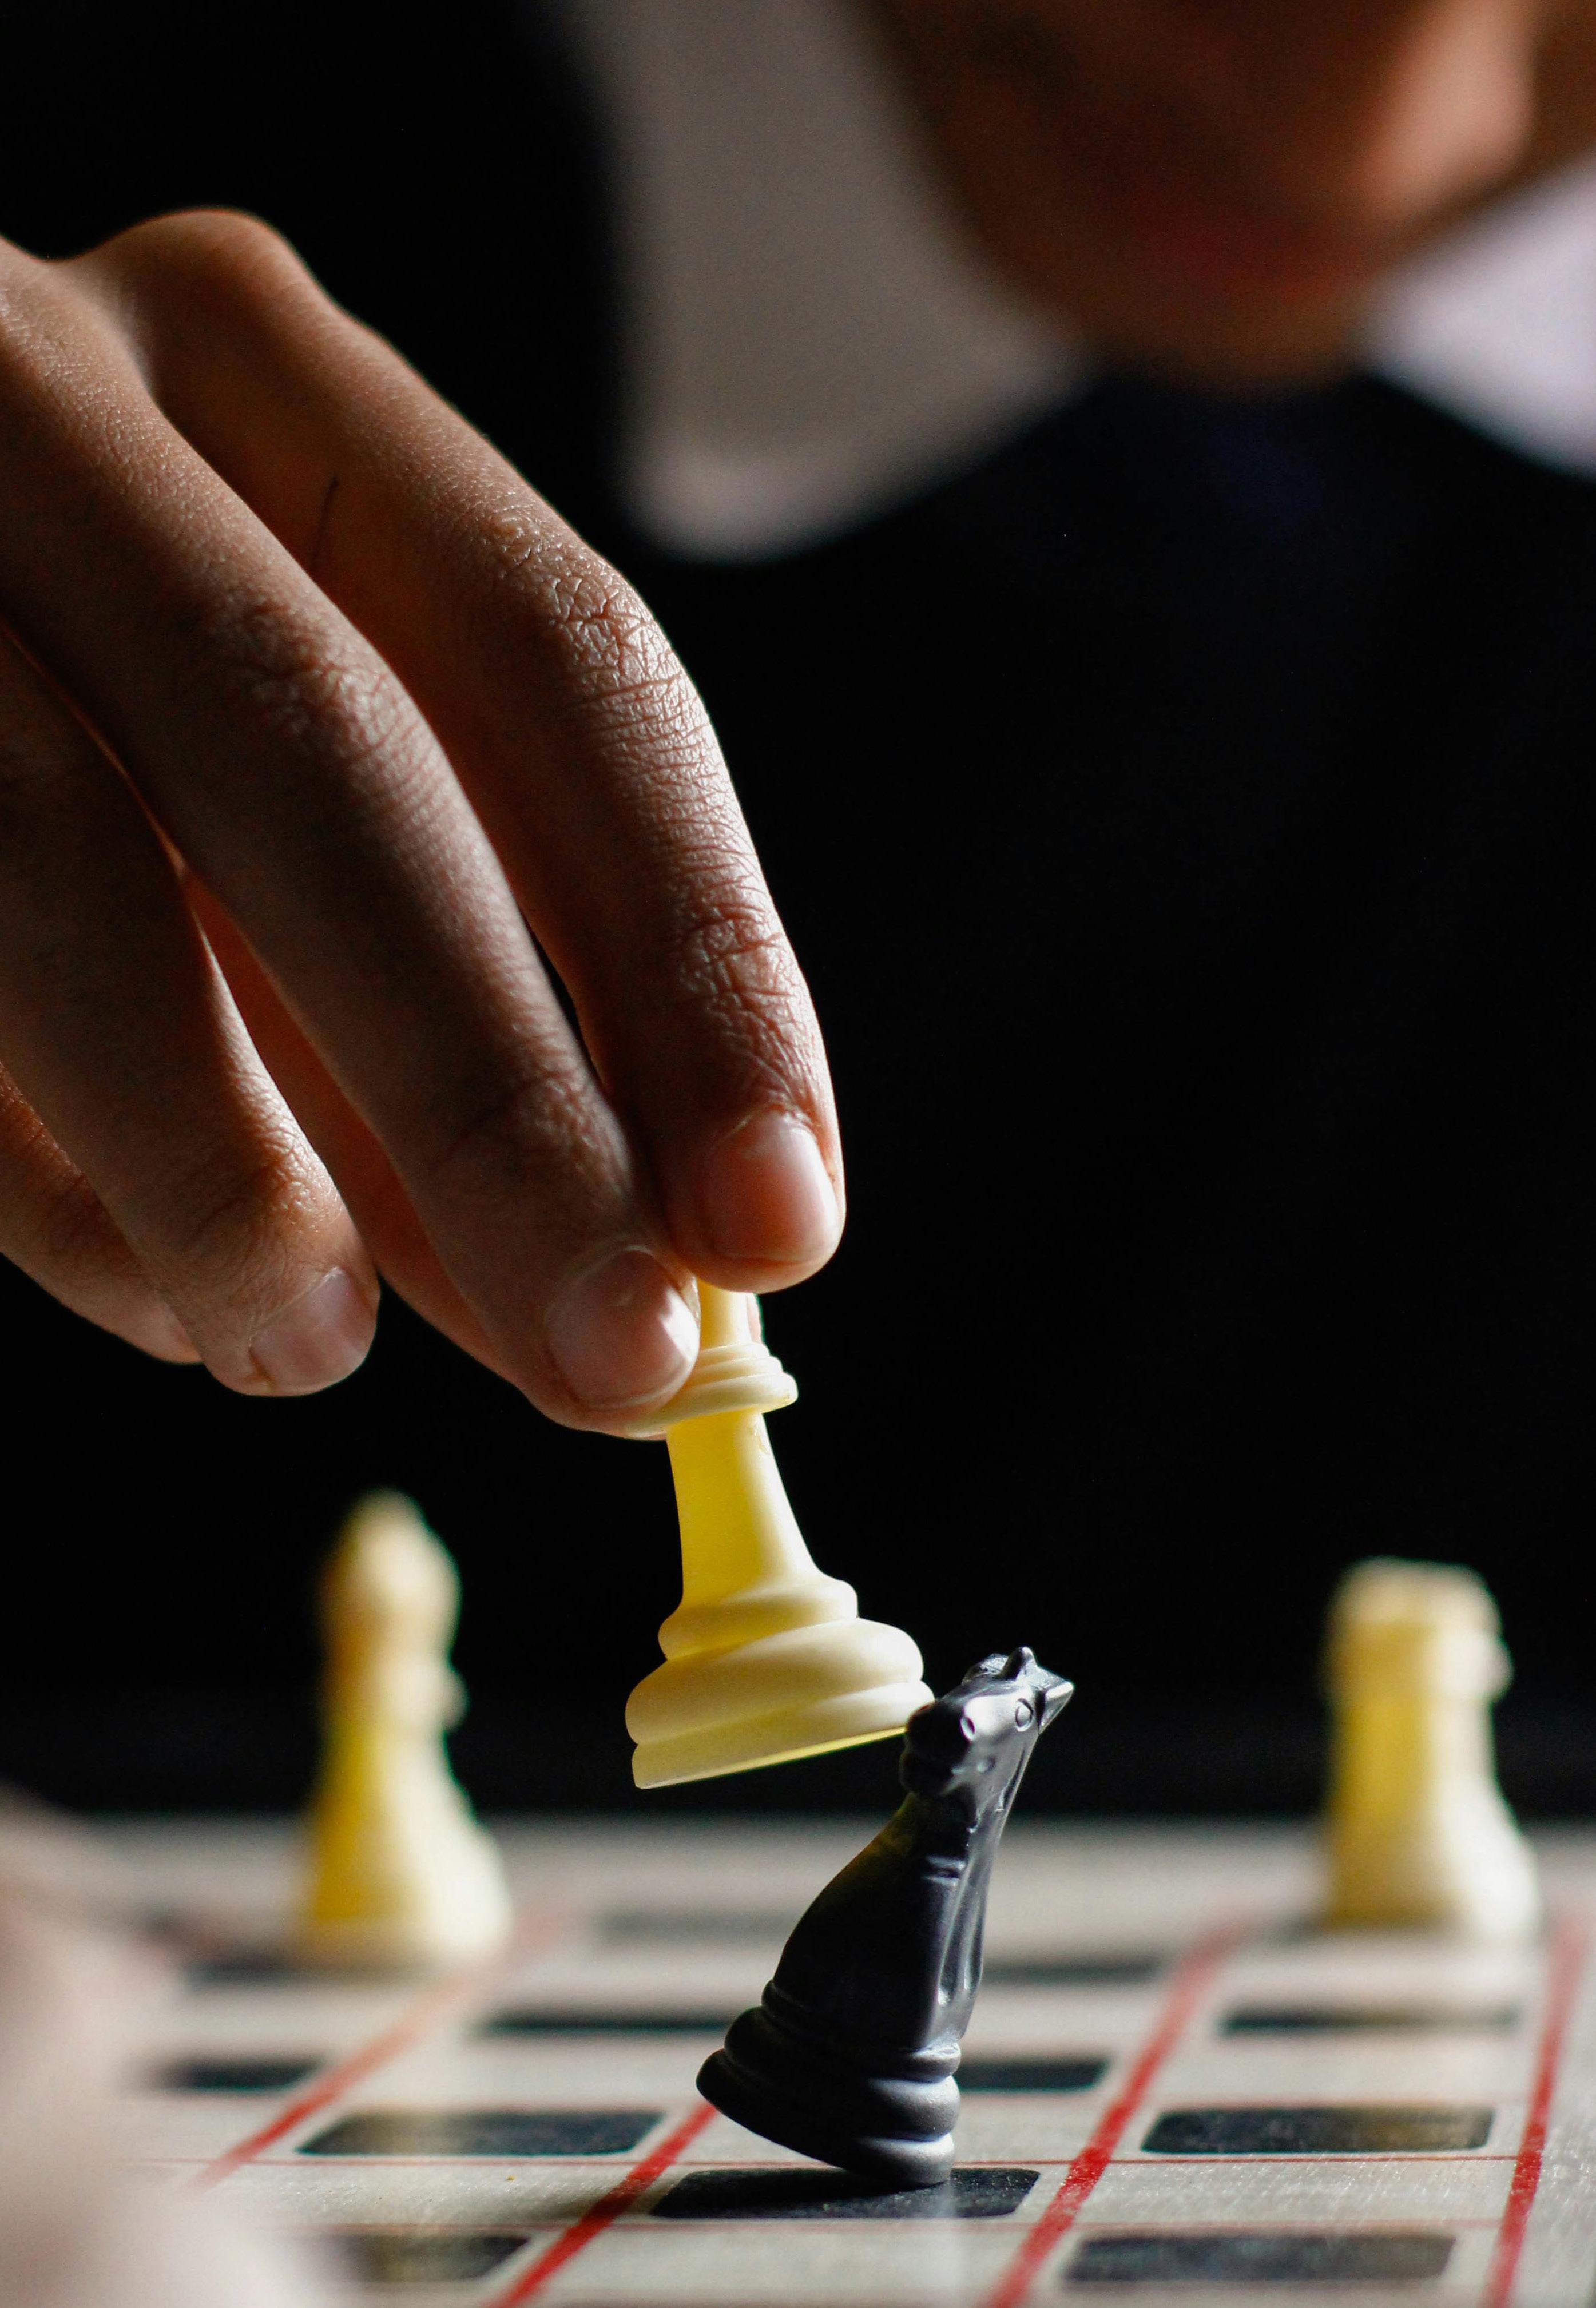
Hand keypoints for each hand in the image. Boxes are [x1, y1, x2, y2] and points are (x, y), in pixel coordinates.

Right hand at [0, 212, 842, 1430]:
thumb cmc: (52, 678)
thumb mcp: (261, 753)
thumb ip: (433, 975)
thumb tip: (623, 1274)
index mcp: (263, 371)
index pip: (559, 654)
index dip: (692, 953)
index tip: (780, 1220)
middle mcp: (47, 392)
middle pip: (322, 751)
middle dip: (490, 1094)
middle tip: (612, 1354)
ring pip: (46, 856)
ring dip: (221, 1164)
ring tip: (317, 1351)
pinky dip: (42, 1184)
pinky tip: (161, 1298)